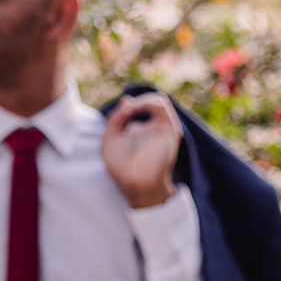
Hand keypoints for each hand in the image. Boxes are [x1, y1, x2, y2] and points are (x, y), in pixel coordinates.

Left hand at [102, 92, 182, 208]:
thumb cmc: (121, 166)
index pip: (136, 109)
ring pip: (158, 101)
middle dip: (136, 103)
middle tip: (124, 111)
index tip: (120, 115)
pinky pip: (163, 107)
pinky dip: (148, 102)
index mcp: (138, 131)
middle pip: (148, 103)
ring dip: (142, 100)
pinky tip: (136, 109)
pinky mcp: (170, 129)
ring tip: (130, 109)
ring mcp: (162, 128)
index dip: (126, 107)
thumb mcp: (110, 139)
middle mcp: (152, 128)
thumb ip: (115, 119)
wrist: (135, 181)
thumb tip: (127, 100)